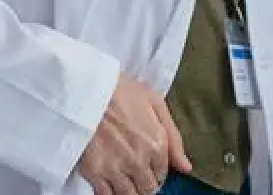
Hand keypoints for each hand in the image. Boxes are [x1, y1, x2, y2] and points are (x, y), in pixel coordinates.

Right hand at [77, 74, 190, 194]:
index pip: (162, 175)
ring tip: (124, 179)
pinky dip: (109, 194)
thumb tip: (185, 167)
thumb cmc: (120, 90)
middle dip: (144, 184)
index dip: (156, 172)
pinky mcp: (94, 173)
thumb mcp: (155, 104)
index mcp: (156, 145)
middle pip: (148, 190)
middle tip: (136, 174)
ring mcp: (116, 169)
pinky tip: (108, 184)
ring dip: (129, 191)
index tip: (148, 167)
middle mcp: (139, 161)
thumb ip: (174, 138)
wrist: (86, 88)